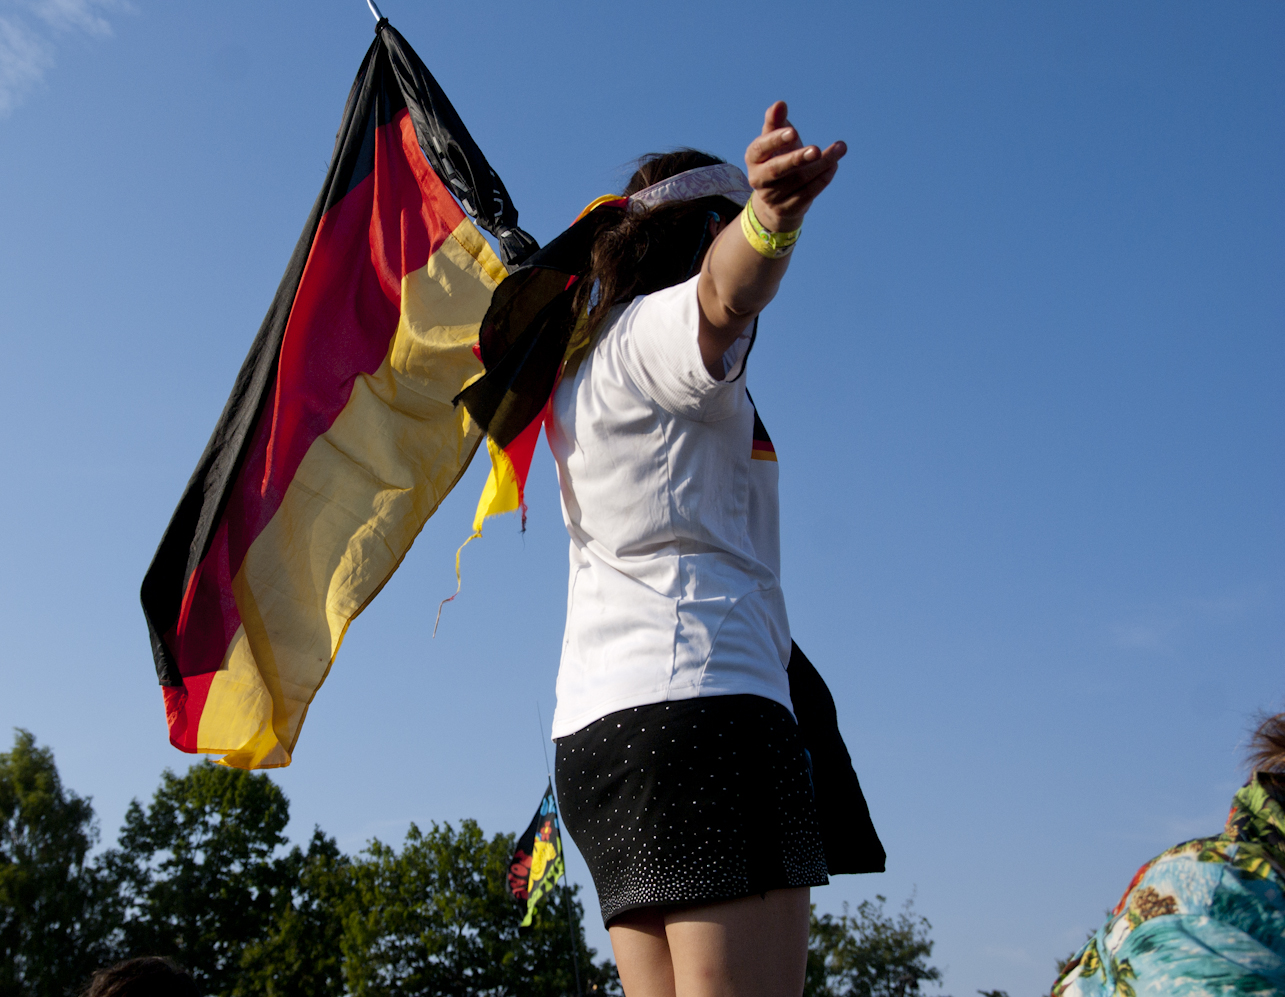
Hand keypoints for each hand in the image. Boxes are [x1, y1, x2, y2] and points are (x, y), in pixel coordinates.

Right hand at [744, 101, 845, 231]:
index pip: (760, 149)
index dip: (775, 141)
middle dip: (797, 159)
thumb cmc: (777, 158)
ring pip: (799, 180)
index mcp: (753, 159)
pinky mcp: (788, 209)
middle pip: (777, 170)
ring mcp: (773, 197)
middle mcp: (758, 179)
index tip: (793, 132)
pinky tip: (834, 164)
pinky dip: (823, 178)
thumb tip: (780, 104)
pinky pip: (809, 193)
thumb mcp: (775, 140)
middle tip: (817, 149)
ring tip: (840, 148)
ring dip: (822, 164)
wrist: (776, 198)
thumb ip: (776, 121)